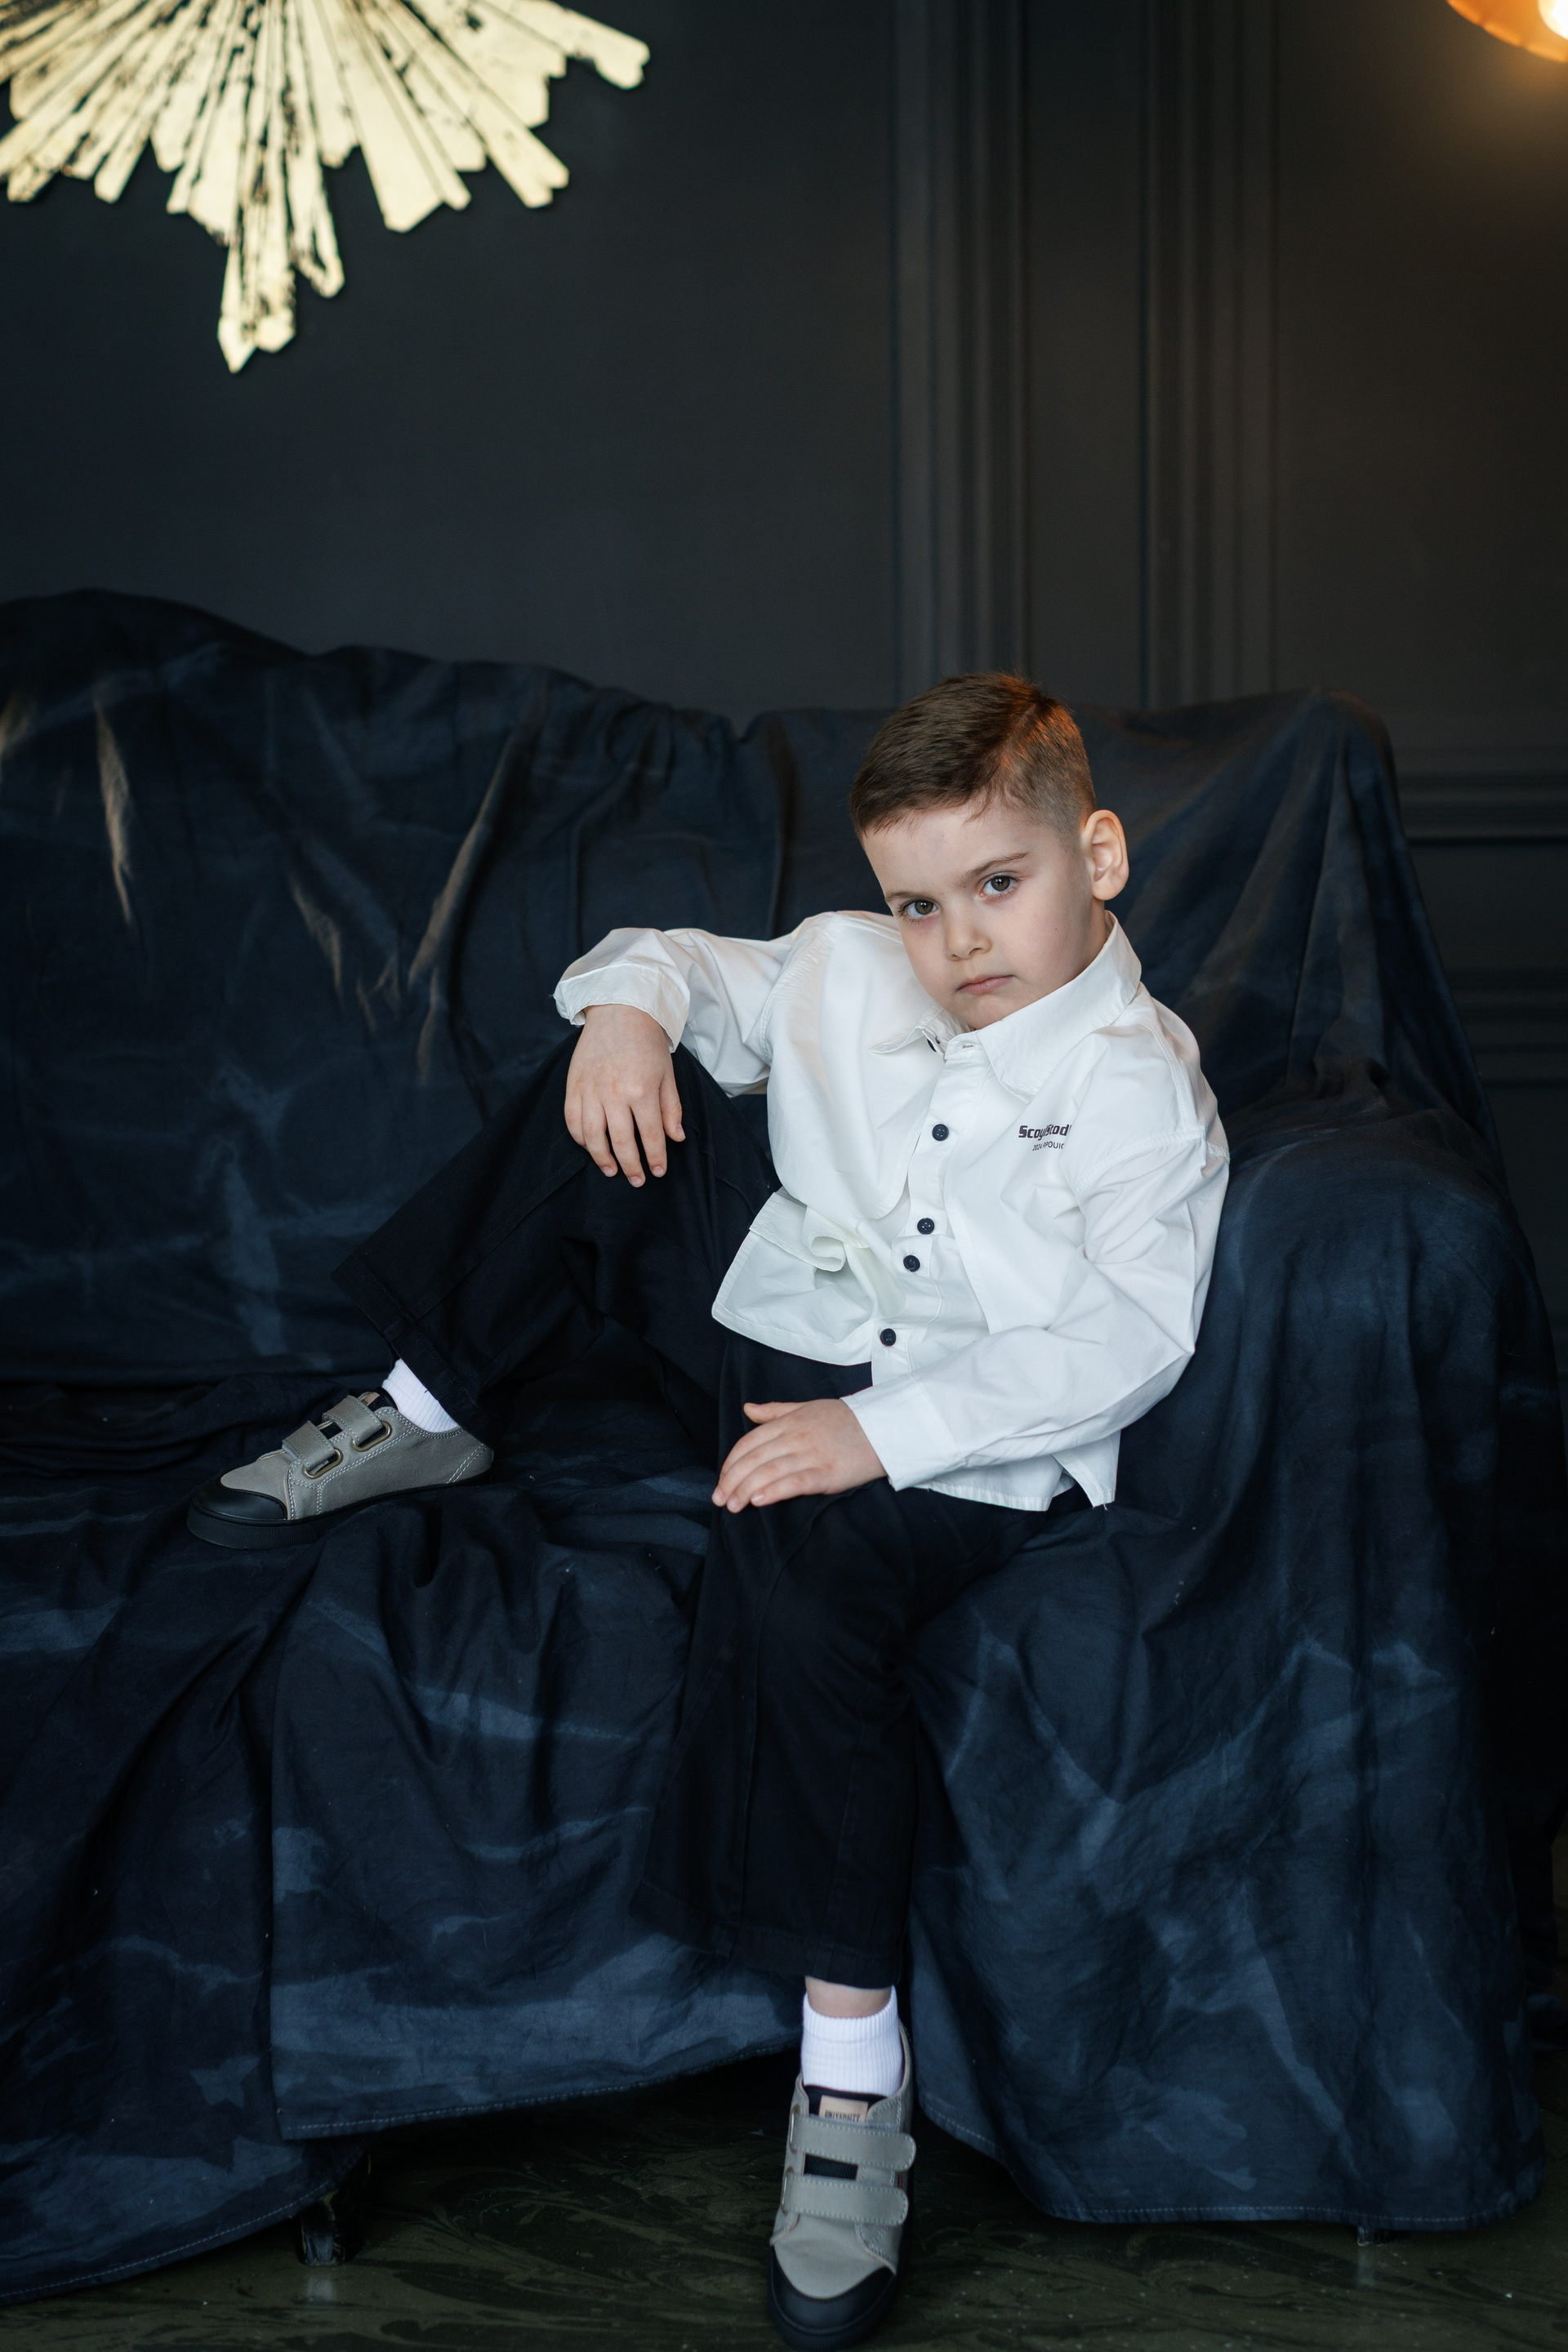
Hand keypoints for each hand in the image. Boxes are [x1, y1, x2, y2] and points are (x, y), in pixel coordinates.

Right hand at [565, 1004, 684, 1184]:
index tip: (658, 1172)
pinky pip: (573, 1120)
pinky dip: (581, 1138)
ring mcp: (591, 1090)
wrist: (619, 1011)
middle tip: (637, 1180)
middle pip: (621, 1142)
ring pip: (593, 1137)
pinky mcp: (574, 1085)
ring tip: (612, 1170)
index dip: (655, 1158)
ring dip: (603, 1159)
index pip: (650, 1136)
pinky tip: (591, 1147)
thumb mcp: (667, 1074)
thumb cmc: (647, 1043)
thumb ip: (671, 1108)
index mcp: (641, 1090)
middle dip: (631, 1166)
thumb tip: (675, 1138)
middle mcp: (614, 1094)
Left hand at [712, 1398, 884, 1511]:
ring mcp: (812, 1455)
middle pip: (755, 1459)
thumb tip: (747, 1409)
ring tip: (733, 1506)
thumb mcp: (807, 1407)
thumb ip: (775, 1411)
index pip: (749, 1442)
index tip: (721, 1481)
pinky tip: (759, 1501)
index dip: (731, 1463)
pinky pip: (796, 1482)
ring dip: (746, 1490)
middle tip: (720, 1500)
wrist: (884, 1426)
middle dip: (733, 1481)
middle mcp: (796, 1437)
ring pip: (770, 1472)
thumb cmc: (846, 1419)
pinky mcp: (828, 1473)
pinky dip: (775, 1491)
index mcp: (789, 1422)